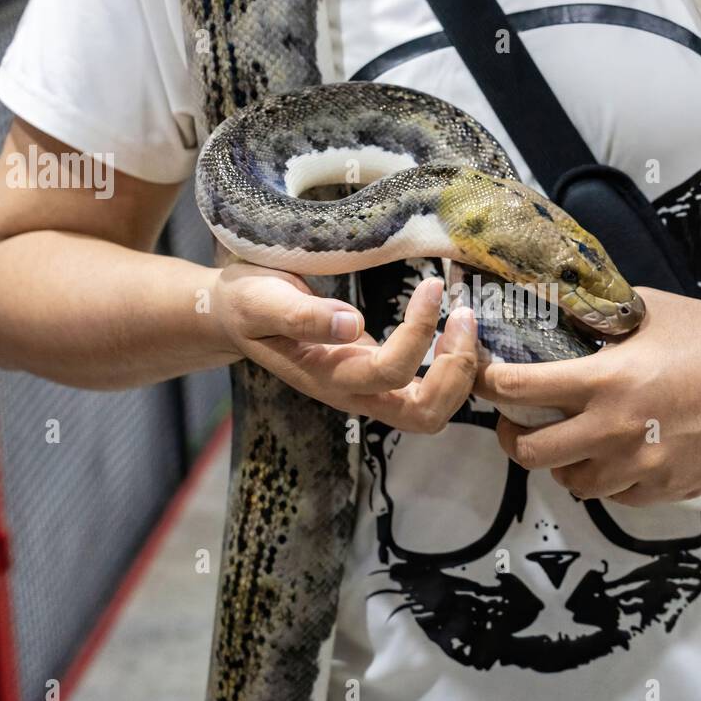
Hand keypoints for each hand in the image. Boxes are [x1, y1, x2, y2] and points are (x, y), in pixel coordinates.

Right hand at [214, 263, 476, 432]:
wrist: (235, 314)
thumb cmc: (248, 303)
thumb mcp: (263, 301)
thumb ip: (303, 315)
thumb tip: (353, 324)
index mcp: (328, 378)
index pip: (389, 373)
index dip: (418, 333)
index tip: (430, 285)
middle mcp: (356, 393)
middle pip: (423, 415)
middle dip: (455, 372)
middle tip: (464, 317)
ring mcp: (371, 390)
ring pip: (432, 409)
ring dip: (461, 371)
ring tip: (465, 318)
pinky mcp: (381, 377)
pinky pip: (430, 388)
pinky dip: (454, 364)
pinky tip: (455, 326)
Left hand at [474, 288, 700, 505]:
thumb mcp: (646, 311)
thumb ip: (597, 321)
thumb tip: (555, 319)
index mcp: (606, 380)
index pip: (520, 390)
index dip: (490, 385)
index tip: (485, 380)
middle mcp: (617, 429)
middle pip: (531, 454)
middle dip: (513, 438)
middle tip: (517, 424)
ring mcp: (643, 467)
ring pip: (572, 483)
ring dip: (562, 463)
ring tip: (570, 441)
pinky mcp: (669, 489)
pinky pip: (615, 497)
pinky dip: (605, 479)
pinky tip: (615, 455)